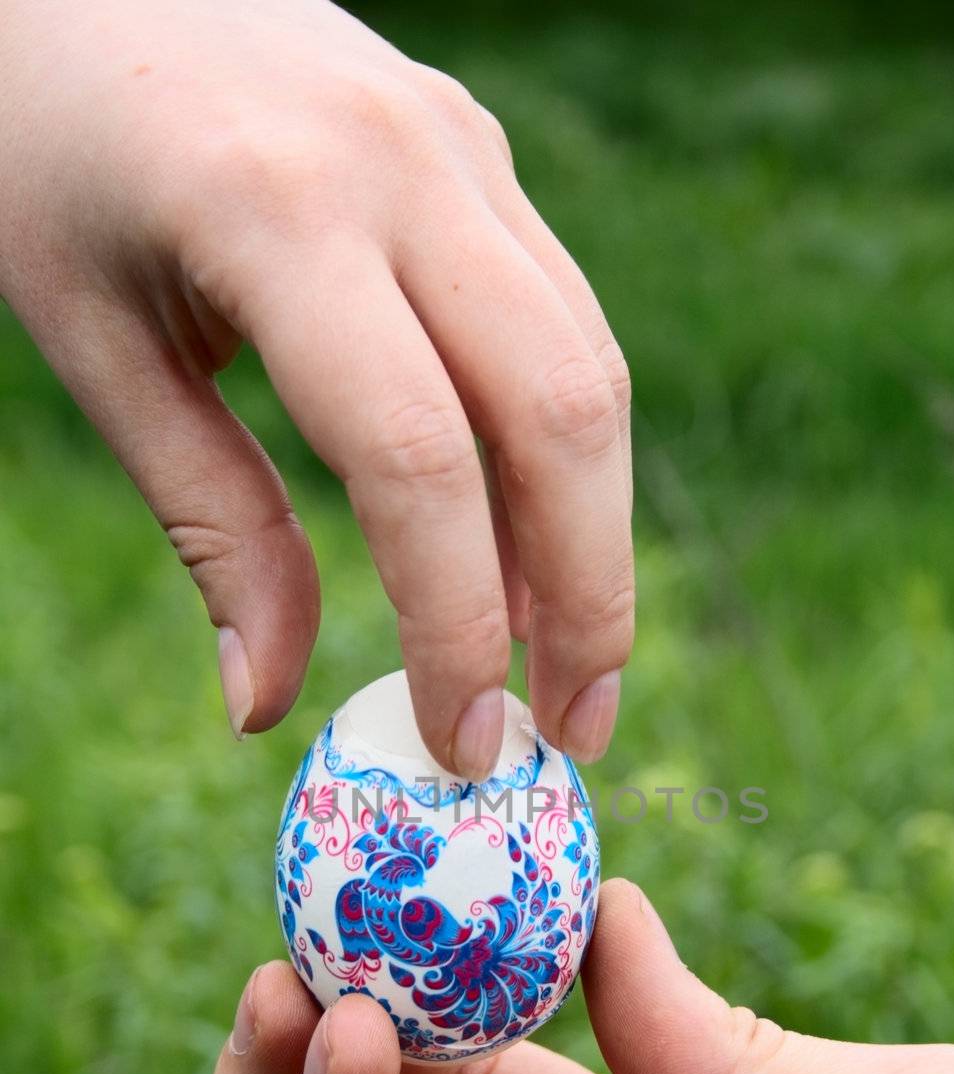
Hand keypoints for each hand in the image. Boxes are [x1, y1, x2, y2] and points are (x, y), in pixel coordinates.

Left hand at [0, 0, 631, 774]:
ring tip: (562, 659)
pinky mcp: (477, 151)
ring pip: (588, 367)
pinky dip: (560, 451)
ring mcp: (457, 145)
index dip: (458, 623)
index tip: (464, 742)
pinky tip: (529, 541)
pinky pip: (559, 319)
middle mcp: (401, 164)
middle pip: (561, 411)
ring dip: (593, 532)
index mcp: (274, 212)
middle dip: (589, 596)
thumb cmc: (41, 151)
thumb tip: (266, 703)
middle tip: (575, 729)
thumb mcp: (95, 345)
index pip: (418, 457)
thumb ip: (205, 523)